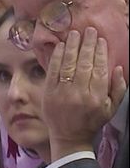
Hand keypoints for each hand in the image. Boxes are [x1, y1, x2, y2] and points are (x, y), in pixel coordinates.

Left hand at [42, 27, 126, 159]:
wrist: (69, 136)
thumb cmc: (92, 121)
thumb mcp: (111, 108)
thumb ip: (118, 88)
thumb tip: (118, 67)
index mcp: (96, 97)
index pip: (100, 69)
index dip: (100, 53)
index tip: (101, 40)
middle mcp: (79, 94)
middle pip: (84, 64)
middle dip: (87, 45)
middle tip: (89, 30)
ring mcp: (62, 93)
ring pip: (68, 65)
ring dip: (71, 47)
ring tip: (74, 33)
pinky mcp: (48, 93)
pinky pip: (52, 72)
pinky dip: (56, 58)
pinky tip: (60, 46)